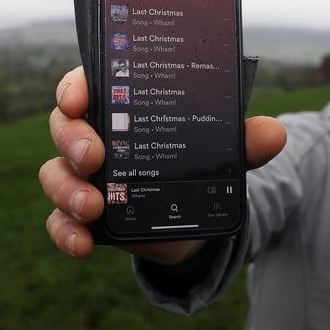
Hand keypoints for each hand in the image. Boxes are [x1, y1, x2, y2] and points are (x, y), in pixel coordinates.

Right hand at [39, 66, 286, 262]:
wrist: (192, 216)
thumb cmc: (196, 164)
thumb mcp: (221, 151)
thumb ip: (244, 141)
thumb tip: (273, 134)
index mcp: (122, 106)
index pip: (88, 84)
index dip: (75, 86)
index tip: (79, 98)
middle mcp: (96, 136)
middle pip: (64, 126)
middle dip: (72, 139)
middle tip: (94, 156)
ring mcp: (85, 177)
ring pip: (55, 174)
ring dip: (67, 189)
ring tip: (93, 207)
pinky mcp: (84, 215)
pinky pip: (60, 221)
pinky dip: (66, 233)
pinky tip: (83, 244)